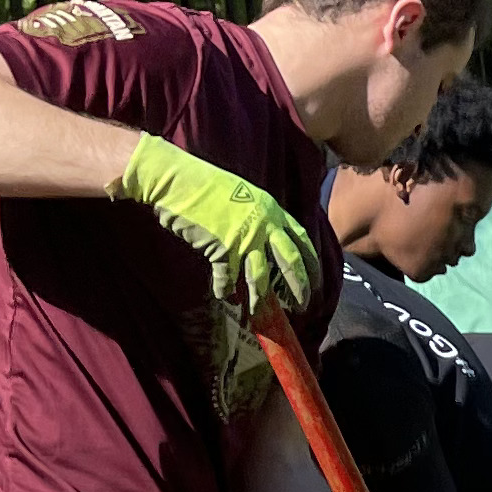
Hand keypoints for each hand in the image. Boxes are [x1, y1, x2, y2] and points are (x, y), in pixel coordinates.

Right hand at [113, 133, 317, 314]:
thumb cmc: (204, 186)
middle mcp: (264, 224)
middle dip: (299, 286)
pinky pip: (228, 278)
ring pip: (260, 276)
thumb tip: (265, 240)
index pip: (301, 240)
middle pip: (290, 262)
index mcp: (272, 209)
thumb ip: (258, 216)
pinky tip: (223, 296)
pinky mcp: (223, 248)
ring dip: (260, 297)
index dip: (310, 263)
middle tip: (304, 305)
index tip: (315, 281)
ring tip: (259, 311)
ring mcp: (245, 237)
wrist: (177, 180)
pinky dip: (224, 290)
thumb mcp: (243, 195)